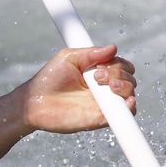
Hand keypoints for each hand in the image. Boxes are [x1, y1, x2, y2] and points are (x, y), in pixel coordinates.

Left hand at [19, 45, 136, 133]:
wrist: (35, 101)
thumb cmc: (49, 79)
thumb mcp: (68, 58)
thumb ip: (90, 53)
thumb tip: (113, 47)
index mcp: (98, 72)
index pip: (122, 66)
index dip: (118, 64)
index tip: (100, 65)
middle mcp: (104, 88)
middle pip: (128, 79)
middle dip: (119, 73)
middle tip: (97, 76)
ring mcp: (104, 103)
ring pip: (130, 95)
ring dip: (125, 87)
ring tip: (108, 85)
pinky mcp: (101, 118)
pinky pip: (124, 116)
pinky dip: (130, 108)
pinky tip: (127, 102)